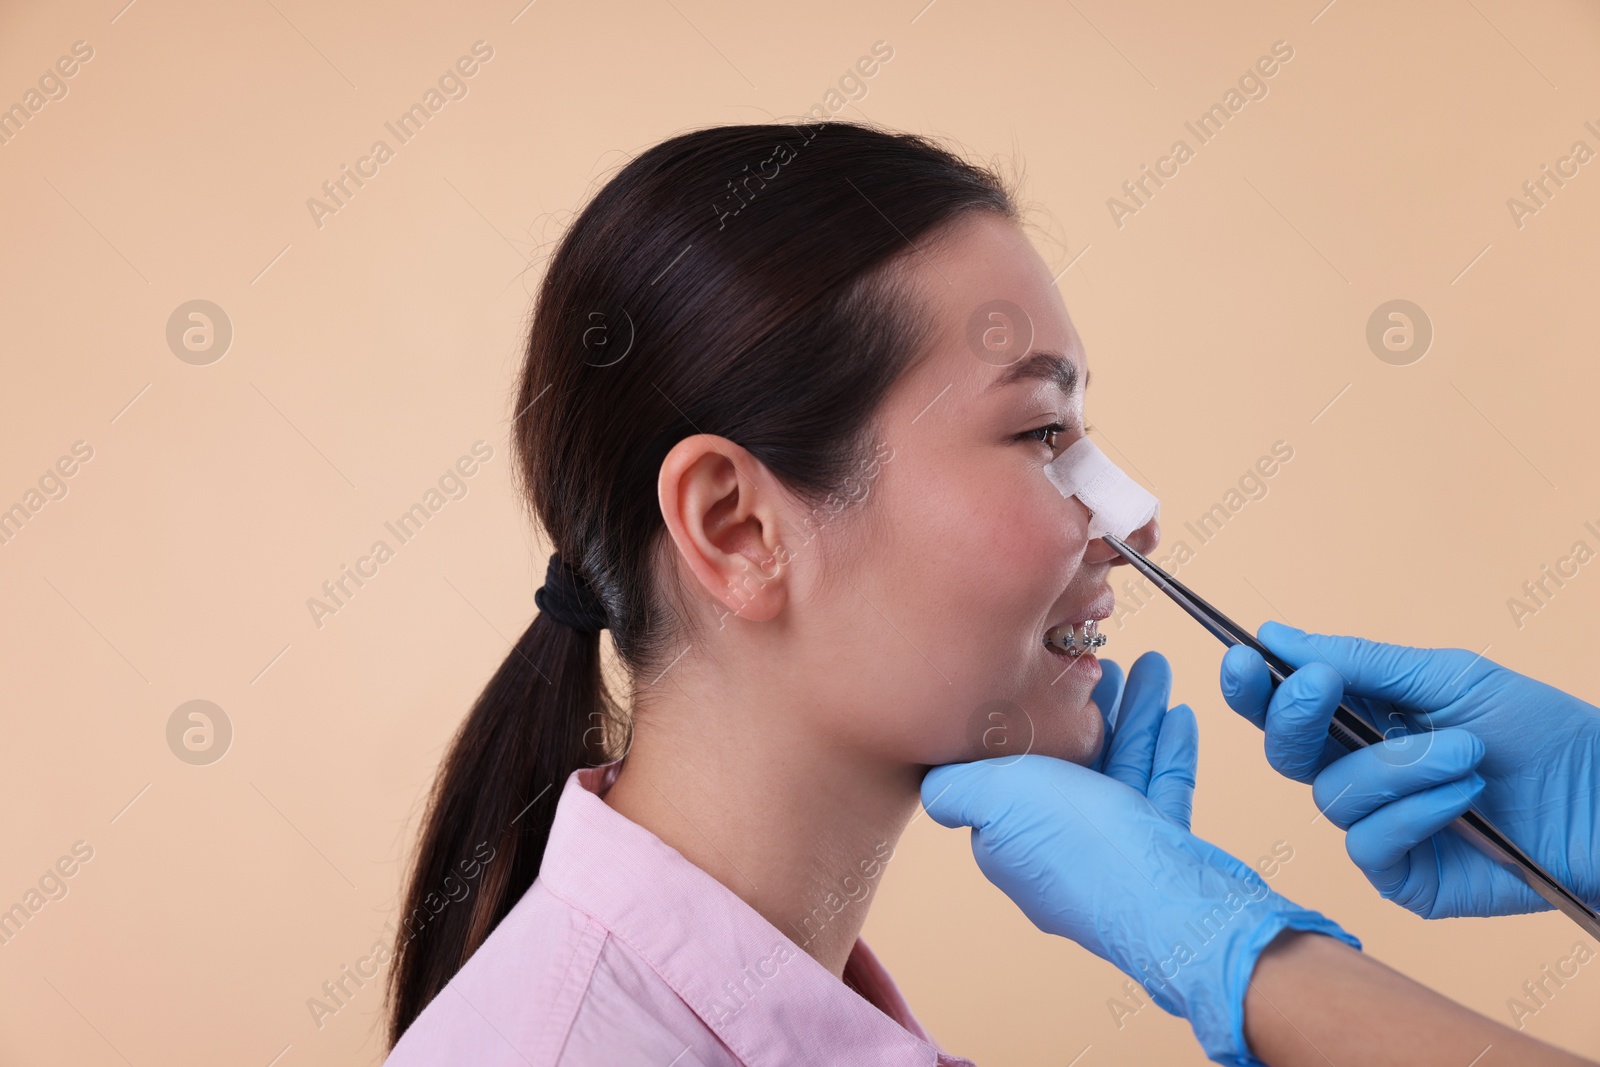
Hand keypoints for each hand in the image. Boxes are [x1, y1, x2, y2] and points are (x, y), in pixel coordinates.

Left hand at [923, 651, 1357, 1066]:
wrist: (1176, 907)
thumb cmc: (1085, 848)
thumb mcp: (997, 798)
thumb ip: (956, 786)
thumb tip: (933, 779)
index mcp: (1013, 836)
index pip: (1012, 770)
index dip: (1025, 720)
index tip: (1043, 675)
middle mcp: (1059, 847)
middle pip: (1071, 760)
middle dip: (1090, 706)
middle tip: (1105, 661)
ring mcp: (1113, 852)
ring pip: (1121, 766)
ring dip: (1136, 713)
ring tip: (1152, 665)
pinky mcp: (1160, 854)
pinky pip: (1160, 790)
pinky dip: (1166, 748)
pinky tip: (1176, 714)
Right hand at [1219, 622, 1599, 917]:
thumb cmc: (1544, 734)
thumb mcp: (1450, 677)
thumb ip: (1361, 661)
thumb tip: (1277, 635)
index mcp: (1362, 724)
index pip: (1284, 710)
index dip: (1254, 688)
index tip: (1246, 659)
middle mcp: (1362, 778)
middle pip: (1285, 754)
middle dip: (1296, 717)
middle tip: (1325, 685)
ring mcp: (1382, 830)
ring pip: (1332, 798)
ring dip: (1398, 767)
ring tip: (1468, 753)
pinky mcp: (1407, 879)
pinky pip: (1370, 845)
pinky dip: (1415, 813)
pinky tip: (1464, 798)